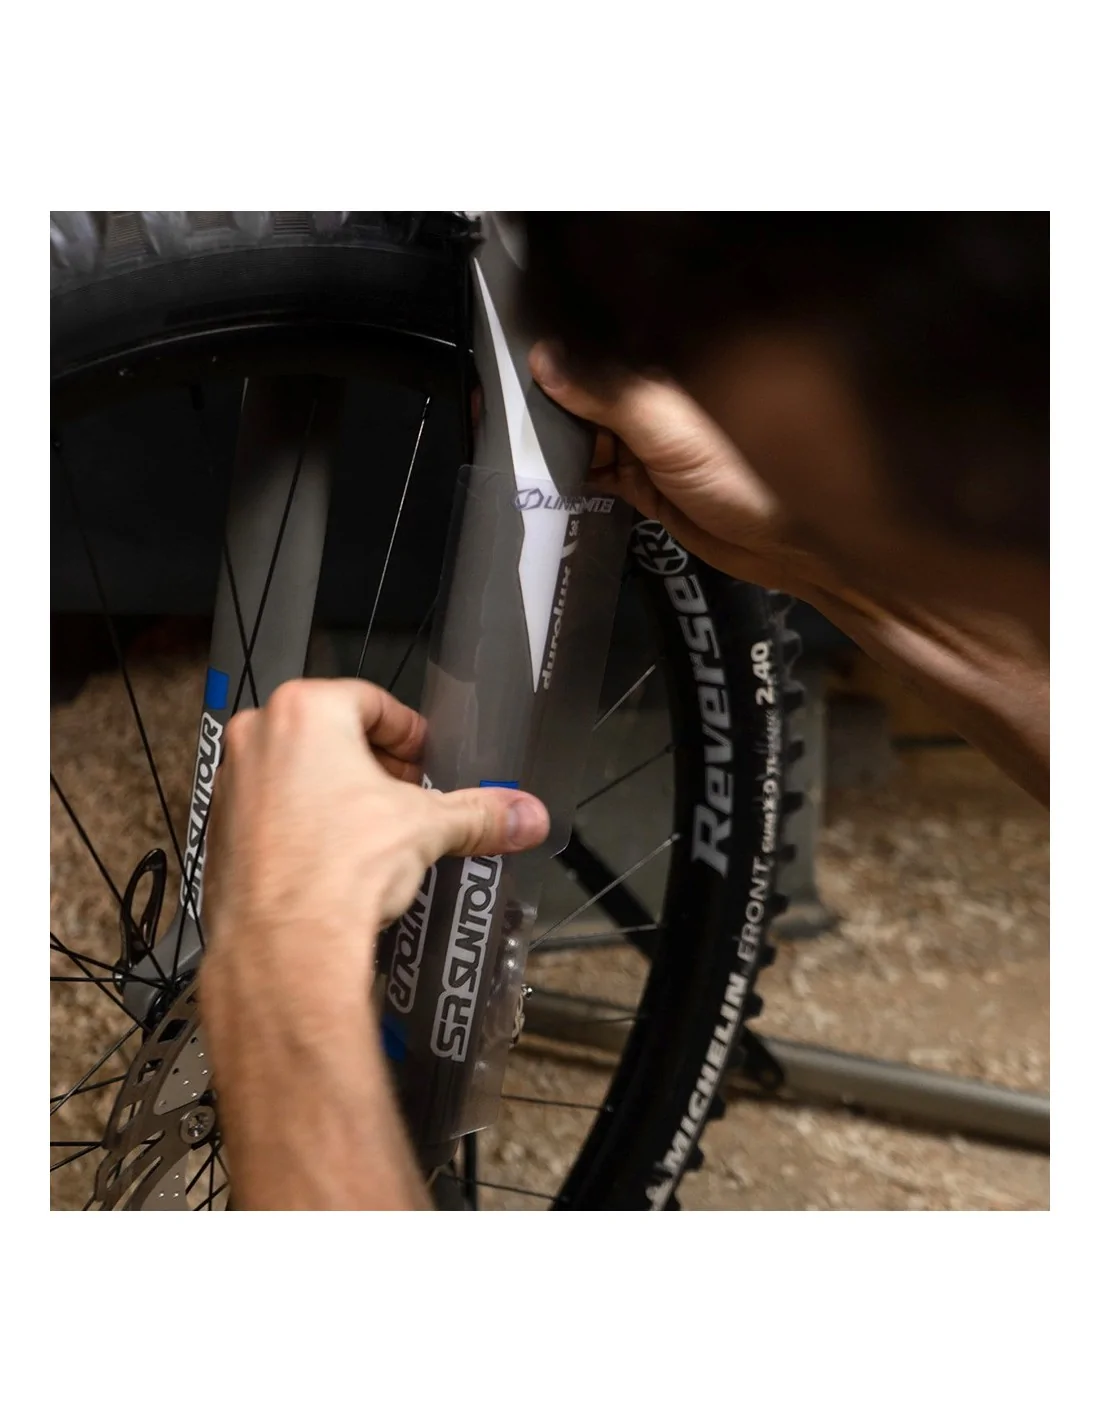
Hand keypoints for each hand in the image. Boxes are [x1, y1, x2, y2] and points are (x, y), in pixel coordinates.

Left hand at [198, 679, 549, 1209]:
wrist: (285, 947)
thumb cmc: (337, 871)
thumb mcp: (427, 828)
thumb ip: (479, 813)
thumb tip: (522, 813)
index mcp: (306, 712)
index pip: (372, 702)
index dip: (409, 735)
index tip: (424, 759)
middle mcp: (258, 737)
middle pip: (332, 736)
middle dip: (374, 767)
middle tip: (406, 798)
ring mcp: (233, 784)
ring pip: (296, 774)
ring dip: (336, 796)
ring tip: (373, 834)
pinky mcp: (219, 831)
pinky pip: (270, 813)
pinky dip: (303, 827)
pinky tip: (334, 861)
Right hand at [529, 344, 842, 602]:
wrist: (785, 546)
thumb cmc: (744, 473)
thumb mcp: (669, 428)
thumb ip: (607, 394)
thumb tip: (544, 359)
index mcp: (665, 371)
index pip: (600, 347)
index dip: (556, 351)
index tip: (507, 359)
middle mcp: (653, 402)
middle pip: (585, 390)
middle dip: (545, 400)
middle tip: (492, 408)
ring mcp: (647, 445)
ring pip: (584, 434)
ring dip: (552, 442)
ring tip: (505, 443)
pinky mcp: (643, 485)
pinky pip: (595, 473)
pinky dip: (570, 476)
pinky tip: (538, 477)